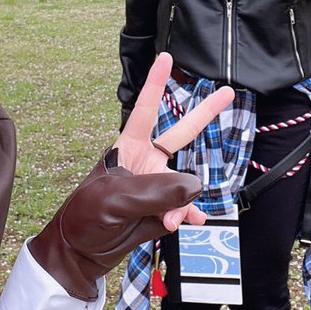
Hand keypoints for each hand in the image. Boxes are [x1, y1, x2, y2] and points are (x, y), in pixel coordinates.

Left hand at [27, 53, 233, 299]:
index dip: (155, 83)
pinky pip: (186, 207)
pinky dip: (189, 215)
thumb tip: (194, 187)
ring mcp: (158, 185)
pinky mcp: (164, 208)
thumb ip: (156, 191)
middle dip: (205, 114)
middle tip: (228, 91)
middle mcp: (147, 161)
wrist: (82, 252)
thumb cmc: (86, 217)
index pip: (145, 109)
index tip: (165, 58)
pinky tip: (190, 223)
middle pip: (182, 133)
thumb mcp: (116, 199)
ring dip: (184, 201)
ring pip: (187, 183)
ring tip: (169, 220)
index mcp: (129, 148)